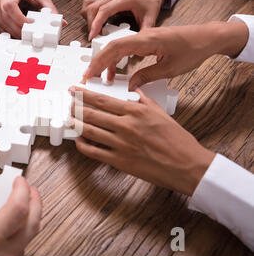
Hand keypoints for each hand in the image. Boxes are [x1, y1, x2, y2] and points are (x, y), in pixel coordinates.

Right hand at [0, 0, 60, 37]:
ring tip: (24, 36)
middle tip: (28, 35)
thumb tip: (60, 22)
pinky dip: (9, 31)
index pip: (10, 5)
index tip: (29, 25)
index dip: (18, 18)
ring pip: (1, 22)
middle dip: (17, 28)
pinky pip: (1, 24)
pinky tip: (17, 34)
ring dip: (13, 31)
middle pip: (5, 16)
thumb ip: (50, 9)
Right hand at [0, 177, 41, 255]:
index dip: (22, 190)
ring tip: (15, 203)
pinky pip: (21, 247)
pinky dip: (19, 230)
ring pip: (30, 235)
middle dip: (34, 199)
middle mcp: (5, 255)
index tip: (18, 179)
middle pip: (34, 221)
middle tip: (25, 187)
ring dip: (29, 215)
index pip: (18, 210)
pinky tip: (3, 227)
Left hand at [70, 86, 214, 195]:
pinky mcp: (119, 161)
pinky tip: (79, 140)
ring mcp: (121, 144)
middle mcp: (125, 126)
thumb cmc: (177, 141)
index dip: (84, 94)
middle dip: (76, 107)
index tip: (75, 90)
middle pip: (92, 114)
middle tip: (69, 103)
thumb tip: (133, 91)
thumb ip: (144, 100)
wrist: (186, 165)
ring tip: (70, 119)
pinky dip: (83, 145)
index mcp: (135, 112)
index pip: (102, 100)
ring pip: (89, 131)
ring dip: (76, 124)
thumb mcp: (160, 113)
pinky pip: (94, 152)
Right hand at [81, 0, 165, 40]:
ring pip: (90, 6)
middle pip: (93, 8)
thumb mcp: (150, 18)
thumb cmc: (149, 2)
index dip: (96, 23)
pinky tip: (94, 22)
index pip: (104, 10)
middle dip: (91, 24)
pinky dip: (89, 14)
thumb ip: (145, 31)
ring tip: (95, 31)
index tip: (93, 35)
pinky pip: (90, 4)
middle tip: (94, 37)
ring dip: (89, 19)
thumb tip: (139, 44)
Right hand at [84, 21, 248, 87]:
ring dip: (108, 62)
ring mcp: (144, 37)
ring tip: (103, 79)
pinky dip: (118, 60)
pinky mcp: (147, 41)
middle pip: (112, 47)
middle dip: (98, 62)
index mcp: (147, 40)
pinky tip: (116, 72)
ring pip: (118, 48)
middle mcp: (143, 36)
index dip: (100, 61)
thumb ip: (147, 76)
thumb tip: (130, 86)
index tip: (90, 73)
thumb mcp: (170, 68)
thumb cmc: (193, 49)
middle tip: (88, 78)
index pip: (115, 48)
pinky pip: (126, 49)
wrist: (208, 37)